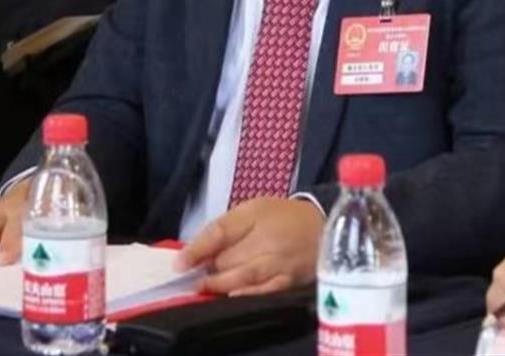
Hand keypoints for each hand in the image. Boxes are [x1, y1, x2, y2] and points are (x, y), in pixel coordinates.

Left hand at [176, 197, 324, 296]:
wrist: (325, 226)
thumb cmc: (283, 216)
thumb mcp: (253, 209)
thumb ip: (225, 229)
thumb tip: (197, 253)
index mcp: (255, 215)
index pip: (220, 232)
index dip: (197, 249)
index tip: (179, 264)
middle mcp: (267, 238)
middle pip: (229, 258)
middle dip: (210, 268)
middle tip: (194, 276)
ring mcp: (280, 262)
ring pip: (244, 276)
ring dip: (220, 284)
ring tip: (205, 288)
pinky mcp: (291, 280)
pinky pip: (266, 291)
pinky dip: (248, 294)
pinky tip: (234, 296)